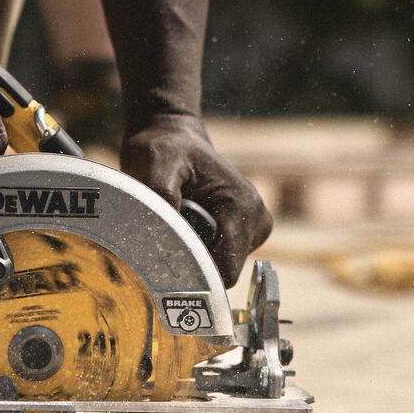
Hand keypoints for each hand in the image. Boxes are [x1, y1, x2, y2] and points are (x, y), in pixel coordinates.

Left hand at [121, 114, 272, 285]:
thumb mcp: (157, 166)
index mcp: (242, 205)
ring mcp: (254, 226)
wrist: (173, 136)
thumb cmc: (165, 149)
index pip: (227, 268)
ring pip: (222, 266)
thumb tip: (168, 236)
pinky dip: (202, 249)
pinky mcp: (246, 231)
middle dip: (196, 260)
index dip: (197, 276)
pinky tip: (188, 225)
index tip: (169, 267)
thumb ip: (164, 199)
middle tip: (170, 232)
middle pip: (224, 270)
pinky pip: (222, 258)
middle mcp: (256, 217)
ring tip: (180, 222)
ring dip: (197, 253)